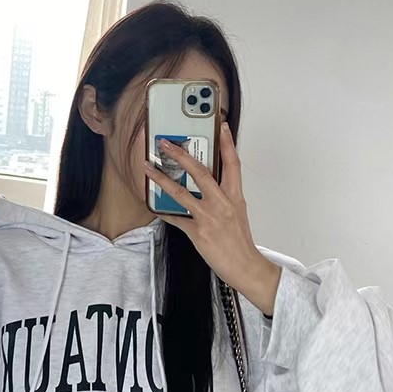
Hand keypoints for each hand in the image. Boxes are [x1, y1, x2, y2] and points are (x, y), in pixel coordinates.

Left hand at [143, 123, 281, 315]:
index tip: (221, 126)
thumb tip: (210, 185)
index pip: (233, 163)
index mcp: (235, 196)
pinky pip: (176, 218)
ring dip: (162, 179)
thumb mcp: (238, 213)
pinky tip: (152, 204)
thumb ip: (225, 196)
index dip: (228, 143)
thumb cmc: (240, 241)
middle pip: (201, 172)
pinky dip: (163, 211)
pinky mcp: (198, 233)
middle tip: (166, 144)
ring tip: (148, 168)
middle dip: (182, 155)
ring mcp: (209, 218)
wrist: (245, 265)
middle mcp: (223, 203)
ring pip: (182, 192)